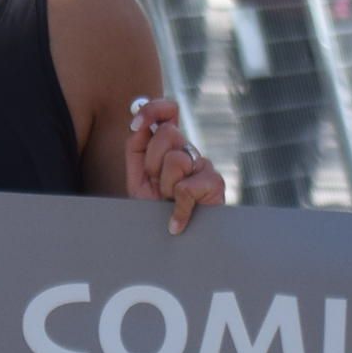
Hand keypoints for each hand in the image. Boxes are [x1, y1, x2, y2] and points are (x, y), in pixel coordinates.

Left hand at [125, 95, 224, 233]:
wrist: (174, 243)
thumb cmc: (154, 210)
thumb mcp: (137, 177)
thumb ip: (136, 146)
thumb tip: (140, 123)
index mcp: (169, 145)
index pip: (168, 110)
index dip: (152, 110)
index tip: (136, 124)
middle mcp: (188, 150)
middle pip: (168, 134)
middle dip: (152, 163)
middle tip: (156, 186)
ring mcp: (204, 165)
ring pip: (176, 160)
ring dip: (165, 187)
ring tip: (168, 202)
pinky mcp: (215, 183)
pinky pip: (186, 188)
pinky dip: (177, 210)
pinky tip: (175, 222)